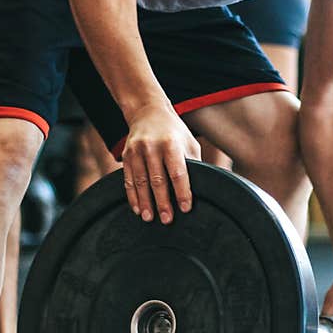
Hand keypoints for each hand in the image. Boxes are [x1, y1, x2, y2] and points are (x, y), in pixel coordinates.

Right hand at [121, 101, 200, 223]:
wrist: (148, 112)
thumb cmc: (175, 132)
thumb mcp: (189, 143)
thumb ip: (194, 164)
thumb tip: (206, 187)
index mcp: (171, 143)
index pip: (178, 172)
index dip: (182, 192)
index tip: (185, 208)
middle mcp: (152, 146)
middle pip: (157, 180)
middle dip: (162, 202)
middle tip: (167, 220)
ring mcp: (136, 150)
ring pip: (141, 181)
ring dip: (145, 202)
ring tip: (149, 218)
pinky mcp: (126, 155)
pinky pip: (128, 179)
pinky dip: (132, 195)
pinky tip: (137, 208)